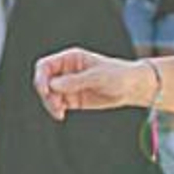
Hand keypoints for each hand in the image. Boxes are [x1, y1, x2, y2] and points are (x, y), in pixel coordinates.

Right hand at [34, 47, 151, 120]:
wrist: (132, 88)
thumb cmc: (118, 75)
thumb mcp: (98, 77)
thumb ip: (76, 81)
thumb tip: (53, 85)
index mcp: (71, 59)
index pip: (45, 66)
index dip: (41, 77)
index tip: (45, 90)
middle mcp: (66, 71)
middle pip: (44, 81)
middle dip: (46, 94)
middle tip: (56, 105)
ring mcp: (69, 86)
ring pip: (49, 95)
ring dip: (50, 104)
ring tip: (60, 112)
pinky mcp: (73, 99)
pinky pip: (57, 104)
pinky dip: (56, 110)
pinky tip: (61, 115)